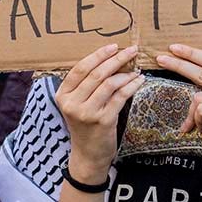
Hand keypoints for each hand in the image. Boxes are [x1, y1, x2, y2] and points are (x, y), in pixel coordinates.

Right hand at [56, 44, 144, 182]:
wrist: (88, 155)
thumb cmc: (86, 125)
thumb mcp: (77, 105)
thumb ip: (85, 85)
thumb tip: (109, 58)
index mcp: (63, 95)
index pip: (79, 69)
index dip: (98, 55)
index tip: (114, 47)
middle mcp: (72, 103)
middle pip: (96, 74)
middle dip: (116, 59)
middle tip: (132, 50)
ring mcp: (87, 113)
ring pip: (109, 83)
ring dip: (126, 73)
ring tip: (136, 68)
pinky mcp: (103, 121)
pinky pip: (120, 97)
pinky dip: (131, 86)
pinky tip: (139, 81)